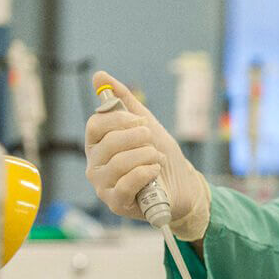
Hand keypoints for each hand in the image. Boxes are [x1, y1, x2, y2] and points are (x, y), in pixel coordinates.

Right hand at [84, 71, 210, 240]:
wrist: (183, 185)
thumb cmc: (161, 156)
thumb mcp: (146, 124)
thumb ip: (123, 100)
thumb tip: (99, 75)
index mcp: (97, 145)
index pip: (95, 125)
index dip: (120, 120)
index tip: (140, 121)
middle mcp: (95, 165)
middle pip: (109, 143)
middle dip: (139, 139)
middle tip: (153, 143)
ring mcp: (103, 186)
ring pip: (120, 163)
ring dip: (147, 156)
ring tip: (157, 159)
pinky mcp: (116, 203)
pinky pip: (126, 183)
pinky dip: (146, 173)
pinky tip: (155, 171)